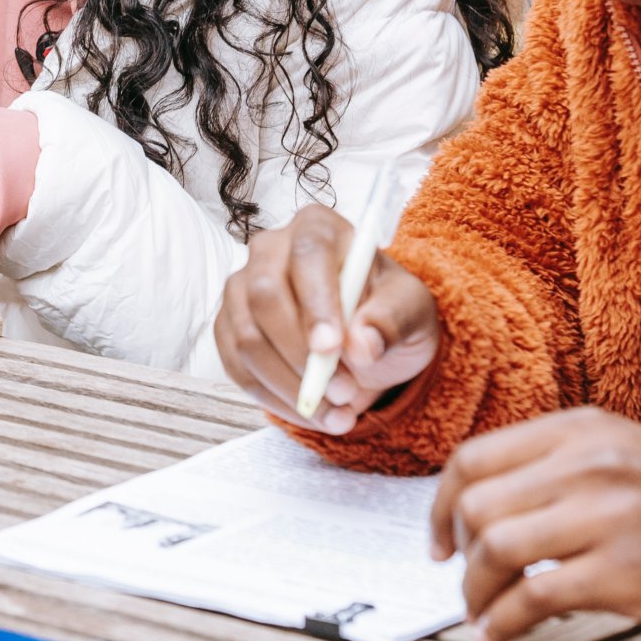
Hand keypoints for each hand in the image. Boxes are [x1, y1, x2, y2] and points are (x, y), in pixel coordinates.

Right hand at [215, 203, 440, 432]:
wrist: (366, 337)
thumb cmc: (387, 311)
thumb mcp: (412, 311)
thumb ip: (392, 320)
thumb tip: (361, 344)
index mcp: (317, 228)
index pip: (307, 256)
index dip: (316, 302)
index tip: (331, 348)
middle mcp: (269, 249)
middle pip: (264, 297)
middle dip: (302, 355)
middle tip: (345, 392)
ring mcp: (241, 288)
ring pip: (247, 339)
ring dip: (290, 386)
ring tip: (337, 411)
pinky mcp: (228, 327)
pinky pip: (237, 368)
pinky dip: (273, 399)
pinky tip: (310, 412)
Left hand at [432, 406, 640, 640]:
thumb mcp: (618, 457)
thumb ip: (550, 467)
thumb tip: (472, 508)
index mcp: (580, 430)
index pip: (473, 458)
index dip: (440, 505)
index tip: (439, 542)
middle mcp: (591, 464)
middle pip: (477, 505)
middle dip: (458, 554)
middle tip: (469, 582)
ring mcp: (611, 516)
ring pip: (496, 547)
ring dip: (475, 591)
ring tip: (481, 612)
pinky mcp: (628, 572)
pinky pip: (534, 597)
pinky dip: (503, 622)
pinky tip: (501, 635)